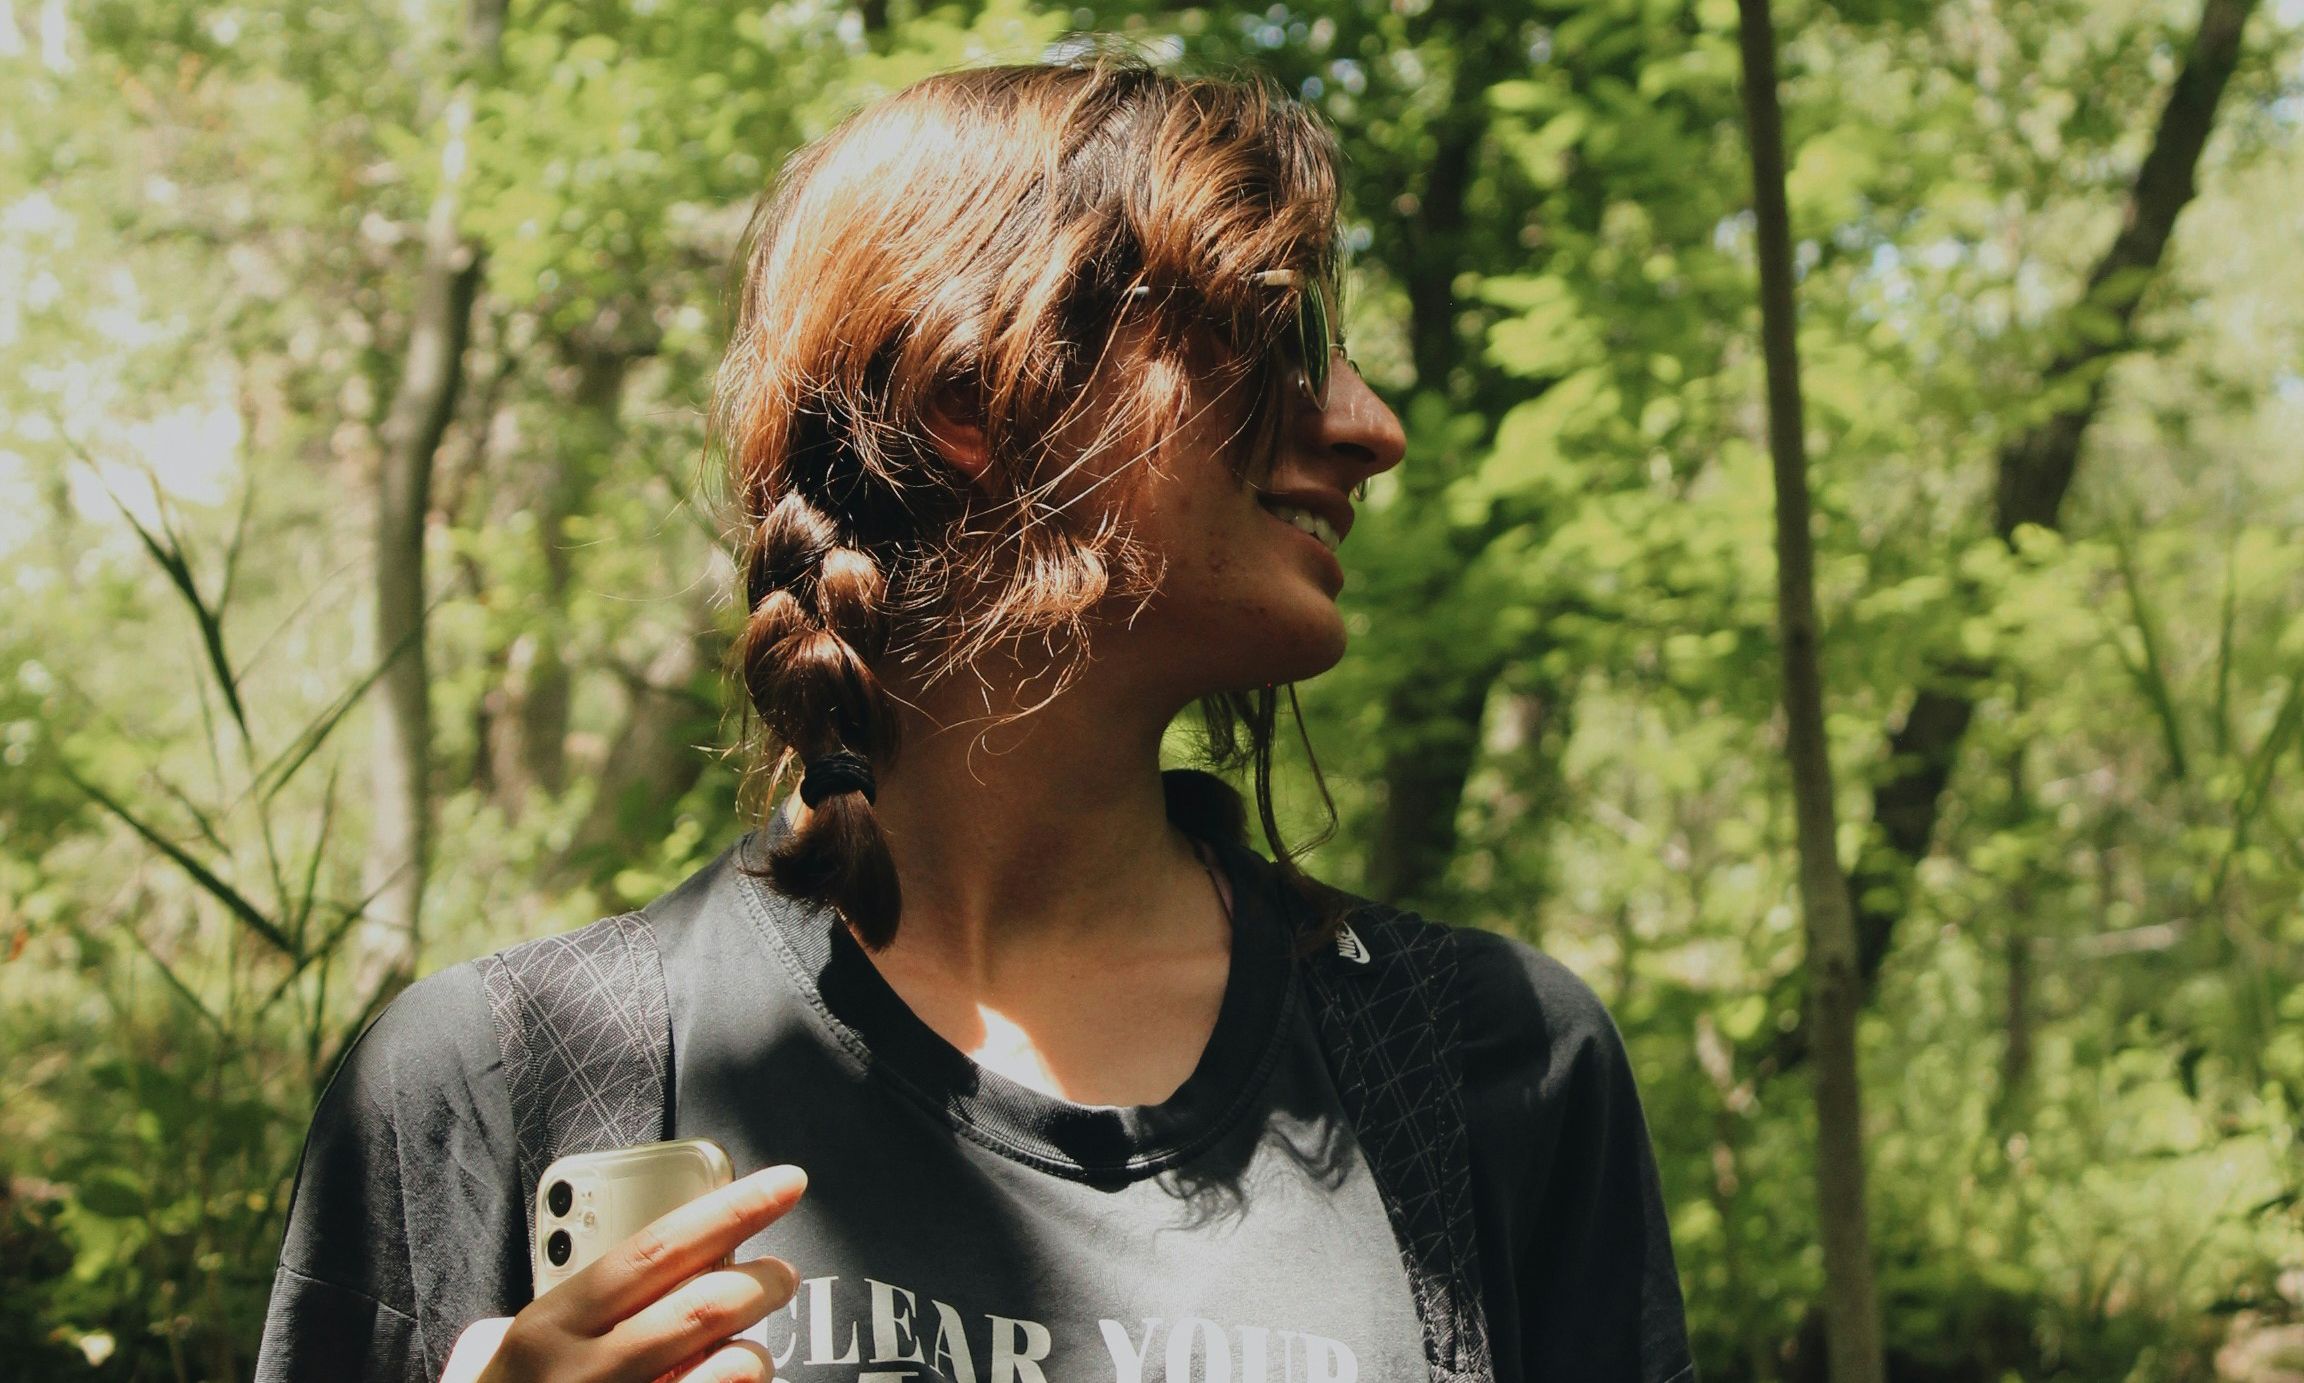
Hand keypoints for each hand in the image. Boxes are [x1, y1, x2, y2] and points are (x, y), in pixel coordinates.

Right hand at [442, 1164, 806, 1382]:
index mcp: (550, 1324)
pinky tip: (734, 1376)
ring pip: (728, 1365)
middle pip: (702, 1305)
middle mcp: (584, 1371)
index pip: (656, 1248)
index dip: (729, 1211)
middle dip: (761, 1280)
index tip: (785, 1183)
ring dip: (758, 1346)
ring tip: (755, 1341)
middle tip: (780, 1274)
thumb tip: (633, 1251)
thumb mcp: (508, 1348)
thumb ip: (564, 1302)